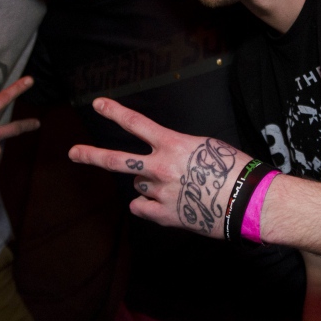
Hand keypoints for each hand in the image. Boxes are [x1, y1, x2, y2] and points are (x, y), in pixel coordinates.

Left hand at [68, 98, 249, 237]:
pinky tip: (167, 204)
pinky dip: (148, 206)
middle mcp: (161, 168)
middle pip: (117, 160)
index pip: (136, 124)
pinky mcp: (165, 215)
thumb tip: (155, 158)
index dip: (114, 112)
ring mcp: (161, 193)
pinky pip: (141, 208)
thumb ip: (174, 149)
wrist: (247, 201)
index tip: (97, 104)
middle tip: (73, 153)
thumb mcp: (203, 146)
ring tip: (174, 186)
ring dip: (148, 184)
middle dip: (91, 155)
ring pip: (138, 186)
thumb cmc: (231, 169)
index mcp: (173, 145)